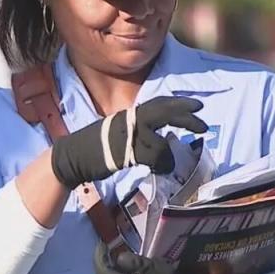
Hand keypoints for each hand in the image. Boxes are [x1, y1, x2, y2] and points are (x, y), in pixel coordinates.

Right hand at [51, 96, 206, 188]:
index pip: (158, 104)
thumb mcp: (118, 132)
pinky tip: (161, 170)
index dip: (179, 104)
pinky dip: (160, 164)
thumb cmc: (94, 146)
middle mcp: (129, 120)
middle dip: (185, 117)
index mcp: (129, 115)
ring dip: (168, 154)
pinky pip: (151, 157)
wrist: (72, 156)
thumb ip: (139, 132)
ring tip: (169, 163)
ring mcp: (126, 136)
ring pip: (158, 140)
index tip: (197, 106)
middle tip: (203, 124)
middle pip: (162, 113)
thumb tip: (160, 138)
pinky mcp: (124, 153)